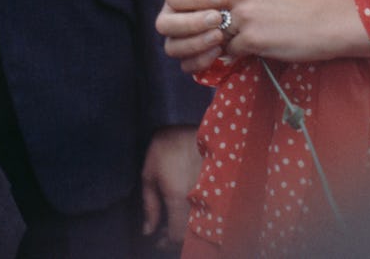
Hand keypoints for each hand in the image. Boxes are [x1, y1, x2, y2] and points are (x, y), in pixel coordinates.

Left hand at [141, 125, 201, 248]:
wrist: (203, 126)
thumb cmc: (173, 145)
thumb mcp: (151, 169)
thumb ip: (149, 202)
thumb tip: (148, 230)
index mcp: (180, 200)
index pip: (177, 236)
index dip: (168, 242)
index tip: (159, 239)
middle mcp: (199, 203)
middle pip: (191, 234)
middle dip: (177, 237)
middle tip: (166, 232)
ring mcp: (212, 196)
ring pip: (201, 225)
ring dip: (187, 227)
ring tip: (175, 220)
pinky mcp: (221, 190)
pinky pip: (208, 211)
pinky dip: (197, 214)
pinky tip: (188, 207)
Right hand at [156, 0, 238, 73]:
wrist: (246, 6)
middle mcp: (170, 16)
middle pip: (165, 24)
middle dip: (191, 23)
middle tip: (218, 18)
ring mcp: (176, 38)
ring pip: (172, 47)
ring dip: (195, 43)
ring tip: (220, 36)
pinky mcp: (187, 56)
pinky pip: (185, 65)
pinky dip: (200, 60)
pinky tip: (219, 51)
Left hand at [202, 0, 369, 61]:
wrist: (324, 21)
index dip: (206, 1)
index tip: (215, 10)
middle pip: (206, 10)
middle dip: (211, 21)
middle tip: (221, 28)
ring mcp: (243, 16)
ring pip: (216, 31)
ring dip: (225, 37)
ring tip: (241, 38)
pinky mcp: (250, 39)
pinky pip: (229, 49)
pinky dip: (237, 52)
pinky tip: (252, 48)